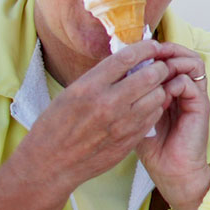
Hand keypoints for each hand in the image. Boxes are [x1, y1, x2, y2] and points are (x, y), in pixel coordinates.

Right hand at [0, 40, 179, 209]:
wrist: (51, 164)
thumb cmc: (56, 125)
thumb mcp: (71, 93)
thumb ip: (99, 77)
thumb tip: (126, 59)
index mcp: (89, 87)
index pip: (127, 58)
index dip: (145, 48)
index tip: (152, 45)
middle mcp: (107, 104)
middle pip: (150, 76)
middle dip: (159, 68)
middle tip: (158, 67)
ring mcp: (121, 124)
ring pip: (157, 97)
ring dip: (159, 89)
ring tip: (153, 88)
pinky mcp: (129, 140)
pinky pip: (153, 117)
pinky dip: (155, 108)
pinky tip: (147, 106)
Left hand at [136, 41, 209, 209]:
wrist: (171, 172)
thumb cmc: (153, 148)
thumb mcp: (136, 116)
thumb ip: (132, 97)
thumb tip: (115, 76)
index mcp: (173, 90)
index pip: (170, 59)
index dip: (156, 51)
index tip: (137, 50)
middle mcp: (186, 90)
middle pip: (184, 56)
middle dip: (167, 49)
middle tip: (150, 50)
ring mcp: (195, 97)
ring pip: (192, 63)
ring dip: (174, 60)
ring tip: (157, 64)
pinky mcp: (200, 107)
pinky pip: (190, 83)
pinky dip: (175, 81)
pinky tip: (162, 90)